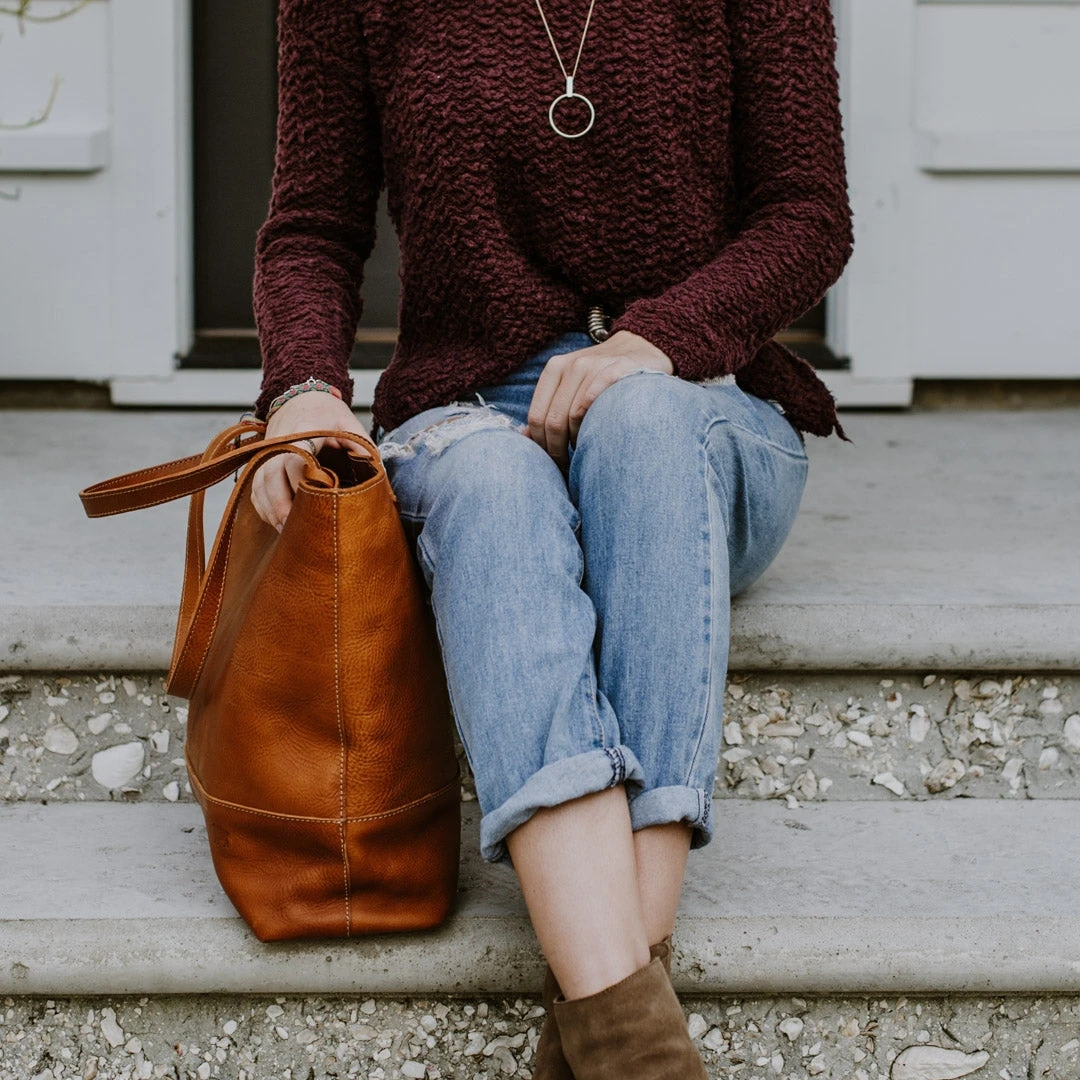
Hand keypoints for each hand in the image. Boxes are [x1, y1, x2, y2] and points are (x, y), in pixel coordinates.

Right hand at [250, 391, 370, 531]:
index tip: (315, 499)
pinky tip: (275, 522)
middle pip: (271, 475)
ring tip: (285, 532)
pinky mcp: (260, 462)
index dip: (302, 480)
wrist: (302, 399)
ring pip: (260, 484)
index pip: (295, 458)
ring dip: (271, 509)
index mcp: (303, 432)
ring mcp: (266, 453)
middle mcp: (278, 443)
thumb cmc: (328, 416)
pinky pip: (255, 488)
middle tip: (293, 528)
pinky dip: (263, 506)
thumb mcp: (349, 424)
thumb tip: (377, 475)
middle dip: (281, 504)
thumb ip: (363, 447)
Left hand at [526, 330, 673, 468]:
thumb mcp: (571, 387)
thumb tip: (524, 440)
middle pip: (552, 421)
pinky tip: (598, 438)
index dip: (540, 446)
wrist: (641, 350)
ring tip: (584, 452)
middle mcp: (572, 364)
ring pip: (572, 417)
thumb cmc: (602, 378)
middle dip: (557, 451)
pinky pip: (594, 405)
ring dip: (577, 443)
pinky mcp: (617, 371)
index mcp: (555, 369)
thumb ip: (548, 409)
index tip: (551, 463)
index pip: (536, 417)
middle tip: (566, 468)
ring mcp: (594, 366)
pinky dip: (593, 428)